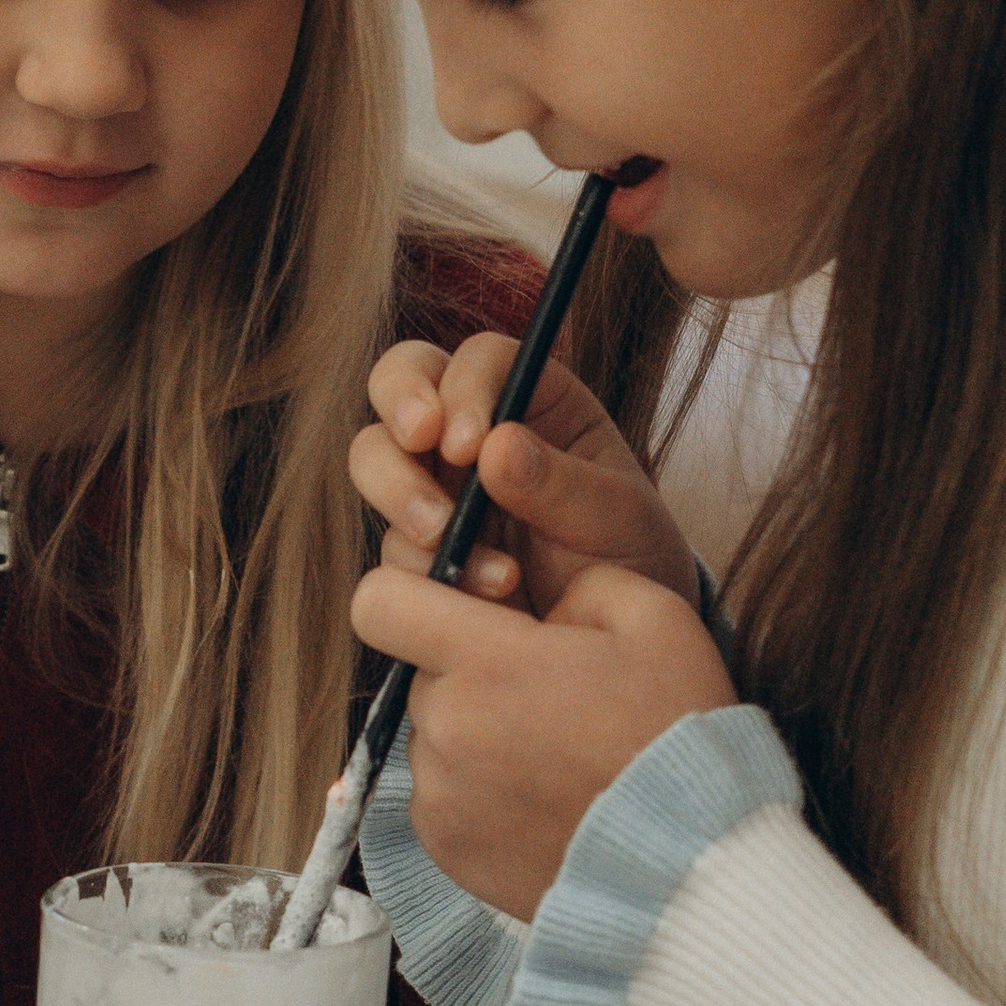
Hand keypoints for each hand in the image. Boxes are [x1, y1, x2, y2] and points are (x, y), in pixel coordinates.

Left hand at [350, 558, 733, 921]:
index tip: (461, 610)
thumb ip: (581, 583)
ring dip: (475, 735)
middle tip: (547, 699)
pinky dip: (478, 793)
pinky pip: (441, 797)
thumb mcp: (656, 619)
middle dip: (469, 673)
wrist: (692, 864)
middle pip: (421, 673)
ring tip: (554, 760)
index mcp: (486, 661)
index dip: (410, 594)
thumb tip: (542, 600)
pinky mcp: (444, 848)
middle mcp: (445, 727)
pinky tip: (543, 802)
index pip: (379, 602)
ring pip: (433, 736)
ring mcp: (439, 796)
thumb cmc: (677, 732)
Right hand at [352, 332, 697, 614]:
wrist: (614, 645)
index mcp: (535, 399)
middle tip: (418, 444)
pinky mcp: (417, 543)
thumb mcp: (616, 518)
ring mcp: (438, 483)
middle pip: (401, 381)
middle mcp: (474, 429)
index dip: (463, 388)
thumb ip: (562, 483)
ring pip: (375, 458)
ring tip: (447, 541)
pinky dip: (424, 566)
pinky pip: (390, 542)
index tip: (468, 444)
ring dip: (403, 496)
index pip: (481, 359)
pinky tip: (489, 591)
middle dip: (399, 407)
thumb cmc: (630, 557)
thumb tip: (497, 447)